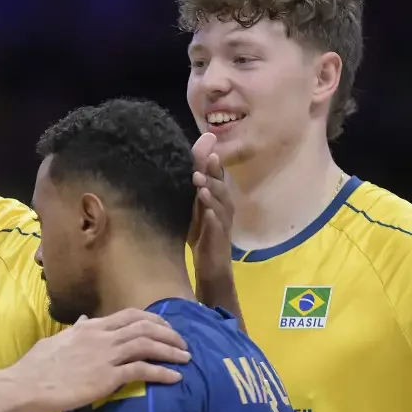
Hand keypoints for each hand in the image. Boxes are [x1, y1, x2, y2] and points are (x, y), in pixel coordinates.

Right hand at [14, 309, 189, 411]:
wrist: (27, 384)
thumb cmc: (37, 365)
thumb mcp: (57, 340)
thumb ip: (75, 330)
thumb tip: (84, 319)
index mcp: (91, 327)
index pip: (130, 315)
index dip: (153, 320)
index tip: (165, 328)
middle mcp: (102, 336)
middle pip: (145, 327)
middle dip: (169, 333)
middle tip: (182, 343)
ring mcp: (106, 356)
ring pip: (148, 345)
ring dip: (171, 351)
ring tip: (186, 358)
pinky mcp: (107, 377)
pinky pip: (142, 371)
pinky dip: (162, 373)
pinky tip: (175, 378)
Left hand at [188, 132, 233, 284]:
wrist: (211, 265)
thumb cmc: (203, 235)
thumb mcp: (196, 210)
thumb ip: (194, 189)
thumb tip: (186, 168)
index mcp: (218, 199)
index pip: (217, 176)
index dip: (212, 163)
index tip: (207, 146)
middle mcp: (224, 208)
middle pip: (221, 188)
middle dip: (211, 178)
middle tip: (198, 170)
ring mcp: (224, 223)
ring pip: (222, 206)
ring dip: (212, 196)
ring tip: (201, 188)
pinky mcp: (220, 239)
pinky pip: (218, 227)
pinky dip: (214, 219)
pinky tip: (208, 213)